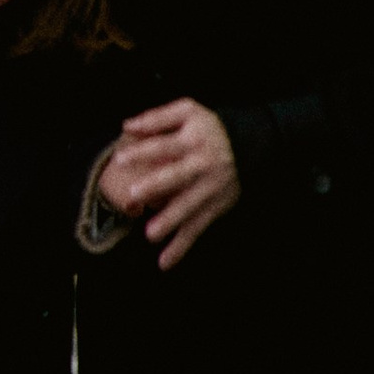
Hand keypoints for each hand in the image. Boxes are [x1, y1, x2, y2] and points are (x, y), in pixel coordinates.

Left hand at [97, 99, 240, 267]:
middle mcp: (201, 165)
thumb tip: (126, 126)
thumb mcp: (188, 111)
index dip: (142, 151)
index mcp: (191, 140)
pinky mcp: (215, 207)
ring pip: (188, 207)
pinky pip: (197, 228)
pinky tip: (165, 262)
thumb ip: (157, 117)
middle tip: (134, 195)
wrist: (253, 143)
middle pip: (176, 176)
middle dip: (156, 186)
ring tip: (151, 235)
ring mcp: (209, 188)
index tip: (119, 158)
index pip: (164, 146)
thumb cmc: (210, 127)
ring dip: (170, 222)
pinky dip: (182, 246)